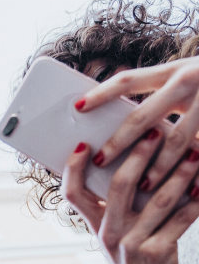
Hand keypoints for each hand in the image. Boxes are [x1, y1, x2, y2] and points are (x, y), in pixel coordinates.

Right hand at [62, 137, 198, 263]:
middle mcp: (108, 233)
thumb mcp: (116, 233)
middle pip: (118, 186)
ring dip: (178, 173)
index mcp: (94, 225)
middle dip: (138, 155)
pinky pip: (180, 220)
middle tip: (154, 133)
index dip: (73, 168)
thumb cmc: (135, 257)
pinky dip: (196, 202)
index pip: (72, 193)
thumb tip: (136, 163)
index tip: (84, 144)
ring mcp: (131, 244)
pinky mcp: (156, 253)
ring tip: (194, 154)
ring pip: (156, 200)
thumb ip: (118, 205)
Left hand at [75, 59, 198, 189]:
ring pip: (177, 141)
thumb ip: (159, 93)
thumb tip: (109, 113)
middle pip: (144, 117)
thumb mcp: (188, 77)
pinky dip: (198, 174)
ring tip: (142, 187)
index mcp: (175, 70)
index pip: (129, 80)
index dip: (102, 93)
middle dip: (120, 143)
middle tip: (101, 161)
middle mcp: (191, 80)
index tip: (77, 107)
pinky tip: (190, 193)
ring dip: (157, 167)